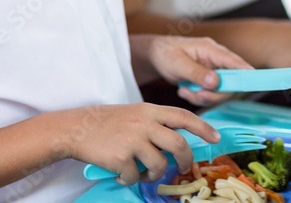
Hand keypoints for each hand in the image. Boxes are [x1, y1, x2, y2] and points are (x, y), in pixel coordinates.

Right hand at [63, 104, 219, 184]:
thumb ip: (154, 123)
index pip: (183, 116)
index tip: (215, 137)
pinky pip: (135, 177)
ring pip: (160, 165)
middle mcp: (144, 123)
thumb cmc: (106, 122)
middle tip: (183, 167)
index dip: (202, 127)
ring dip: (153, 175)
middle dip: (185, 159)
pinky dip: (130, 180)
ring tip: (141, 173)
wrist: (76, 128)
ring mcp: (133, 140)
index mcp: (149, 110)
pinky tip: (121, 174)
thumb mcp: (134, 114)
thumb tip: (176, 142)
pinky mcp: (121, 157)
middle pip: (179, 144)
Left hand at [141, 35, 252, 106]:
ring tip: (185, 90)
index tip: (254, 83)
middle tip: (196, 95)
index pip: (234, 61)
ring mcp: (213, 70)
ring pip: (220, 91)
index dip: (246, 72)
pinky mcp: (208, 80)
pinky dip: (198, 97)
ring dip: (203, 96)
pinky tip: (184, 90)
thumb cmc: (165, 53)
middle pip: (230, 82)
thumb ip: (196, 72)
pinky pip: (210, 95)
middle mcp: (216, 60)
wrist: (155, 56)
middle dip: (214, 93)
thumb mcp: (177, 63)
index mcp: (211, 49)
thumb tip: (215, 82)